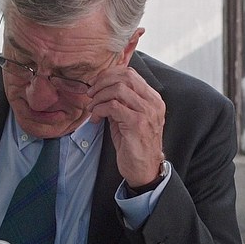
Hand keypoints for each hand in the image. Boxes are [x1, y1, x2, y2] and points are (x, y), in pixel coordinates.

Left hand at [86, 64, 165, 186]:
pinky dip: (99, 109)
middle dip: (102, 82)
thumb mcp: (129, 118)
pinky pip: (113, 106)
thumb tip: (101, 88)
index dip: (109, 74)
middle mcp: (153, 103)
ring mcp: (147, 113)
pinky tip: (96, 118)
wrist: (144, 169)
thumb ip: (121, 102)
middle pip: (125, 77)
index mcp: (153, 99)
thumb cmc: (135, 145)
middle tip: (91, 94)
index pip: (131, 74)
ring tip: (92, 108)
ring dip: (99, 96)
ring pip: (118, 89)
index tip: (96, 84)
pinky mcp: (137, 124)